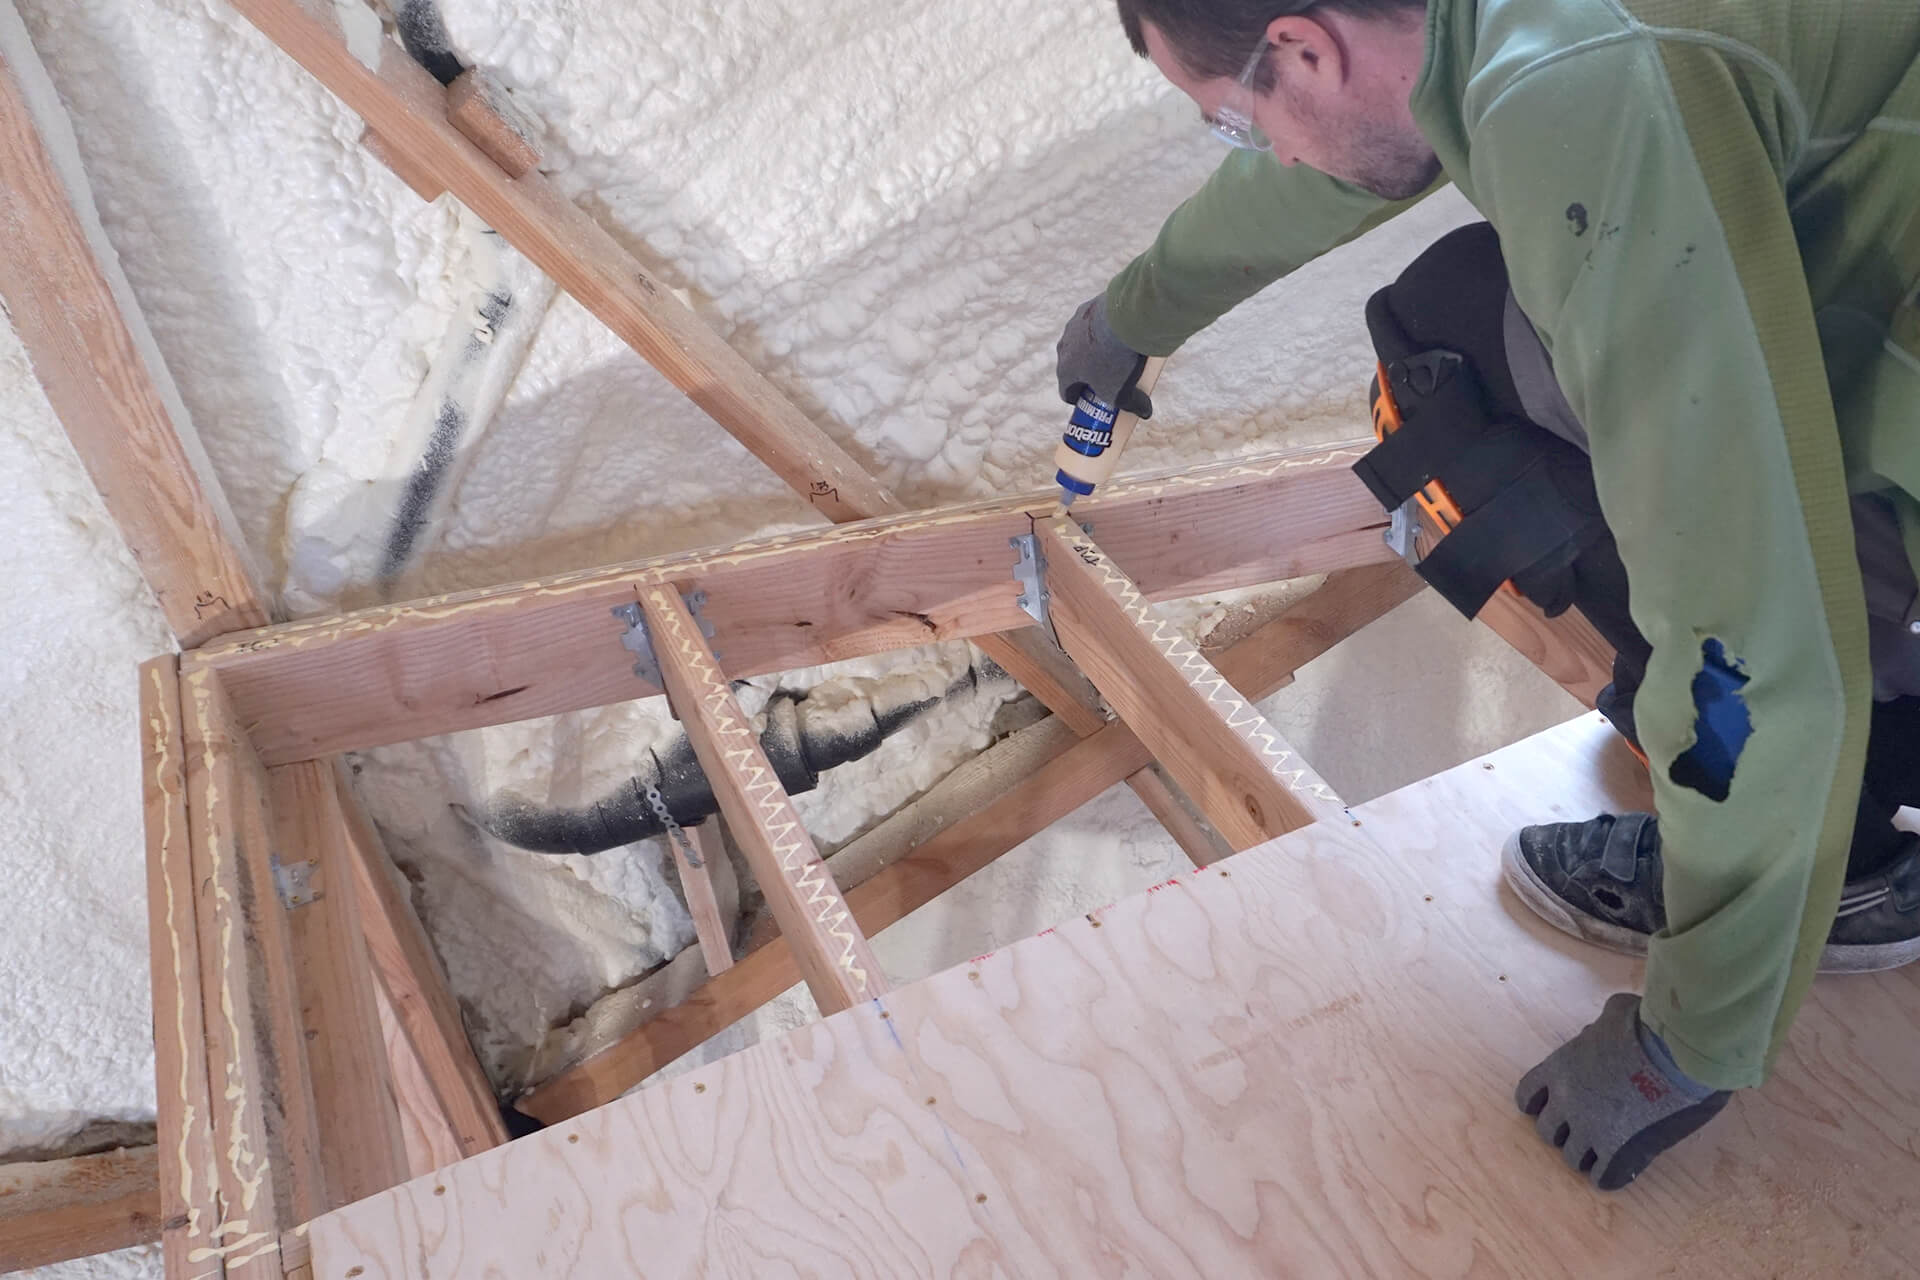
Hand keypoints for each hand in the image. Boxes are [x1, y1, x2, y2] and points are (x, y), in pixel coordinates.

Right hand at [1056, 294, 1152, 418]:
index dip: (1080, 399)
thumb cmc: (1119, 359)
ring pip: (1082, 343)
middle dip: (1088, 373)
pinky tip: (1121, 331)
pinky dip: (1105, 329)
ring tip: (1117, 351)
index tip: (1093, 400)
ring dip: (1095, 349)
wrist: (1125, 319)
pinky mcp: (1088, 307)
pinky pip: (1094, 324)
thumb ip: (1131, 405)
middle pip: (1074, 366)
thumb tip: (1144, 412)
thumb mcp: (1124, 392)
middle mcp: (1064, 347)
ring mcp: (1074, 325)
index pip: (1067, 392)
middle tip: (1108, 378)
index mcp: (1066, 370)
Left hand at [1515, 992, 1731, 1189]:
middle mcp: (1566, 1102)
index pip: (1527, 1095)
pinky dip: (1607, 1176)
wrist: (1676, 1053)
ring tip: (1600, 1154)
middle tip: (1581, 1130)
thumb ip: (1600, 1029)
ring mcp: (1590, 1130)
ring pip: (1572, 1158)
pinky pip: (1603, 1177)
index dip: (1537, 1104)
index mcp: (1559, 1068)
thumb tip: (1601, 1030)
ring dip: (1585, 1156)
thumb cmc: (1647, 1027)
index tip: (1546, 1108)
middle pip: (1547, 1132)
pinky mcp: (1619, 1152)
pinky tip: (1617, 1171)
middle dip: (1562, 1132)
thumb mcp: (1614, 1015)